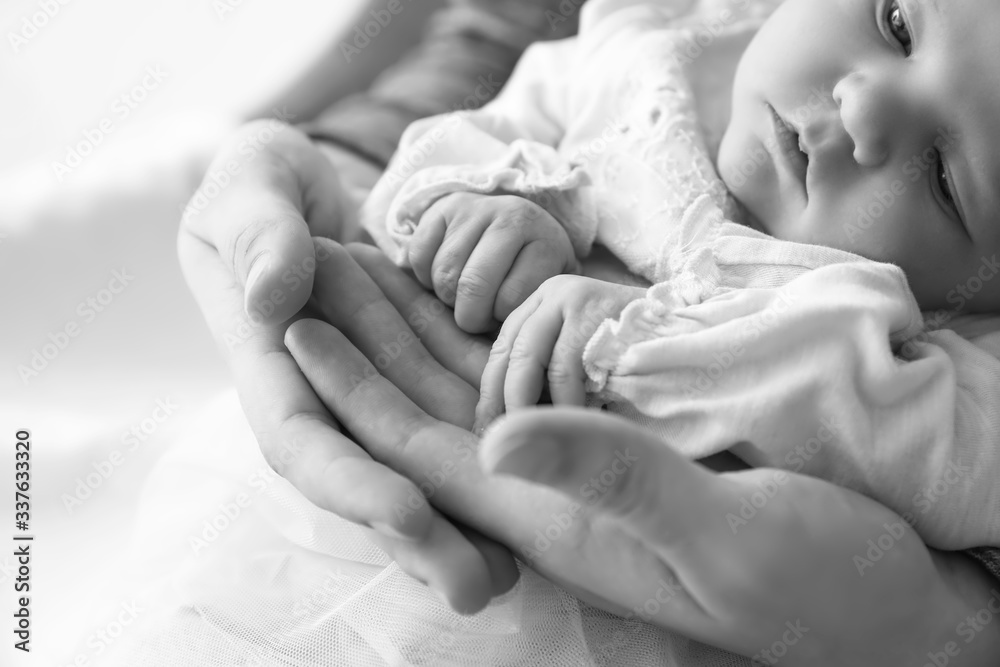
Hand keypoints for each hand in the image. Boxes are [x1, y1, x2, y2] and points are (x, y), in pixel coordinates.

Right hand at [177, 122, 516, 612]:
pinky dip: (492, 448)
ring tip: (514, 570)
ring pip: (418, 463)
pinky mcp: (419, 372)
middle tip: (477, 585)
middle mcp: (326, 397)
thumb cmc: (258, 181)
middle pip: (369, 478)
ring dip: (461, 516)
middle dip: (418, 536)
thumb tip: (273, 297)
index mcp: (271, 367)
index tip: (408, 516)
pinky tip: (542, 482)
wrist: (300, 184)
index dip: (352, 484)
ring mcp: (376, 391)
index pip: (306, 442)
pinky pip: (456, 412)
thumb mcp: (247, 190)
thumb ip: (254, 237)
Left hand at [286, 248, 999, 665]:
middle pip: (431, 411)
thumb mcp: (726, 539)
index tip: (290, 324)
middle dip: (367, 340)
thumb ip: (617, 481)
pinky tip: (460, 304)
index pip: (421, 454)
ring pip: (473, 391)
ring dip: (414, 331)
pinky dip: (486, 339)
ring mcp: (592, 467)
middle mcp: (556, 492)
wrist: (889, 597)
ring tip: (364, 269)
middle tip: (308, 269)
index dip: (352, 390)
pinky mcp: (633, 442)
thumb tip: (500, 438)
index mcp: (556, 522)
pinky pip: (535, 381)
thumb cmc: (822, 584)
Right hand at [407, 192, 579, 333]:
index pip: (511, 299)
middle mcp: (512, 218)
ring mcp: (475, 209)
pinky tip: (444, 278)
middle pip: (473, 286)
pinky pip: (419, 256)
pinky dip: (424, 277)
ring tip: (463, 297)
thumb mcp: (544, 294)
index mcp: (545, 243)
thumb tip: (516, 363)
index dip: (500, 319)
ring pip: (443, 274)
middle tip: (475, 320)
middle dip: (469, 316)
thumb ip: (533, 319)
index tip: (504, 318)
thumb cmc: (529, 274)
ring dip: (447, 297)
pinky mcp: (442, 208)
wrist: (513, 223)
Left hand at [475, 274, 643, 430]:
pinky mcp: (591, 306)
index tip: (487, 432)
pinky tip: (570, 428)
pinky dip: (562, 404)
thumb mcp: (582, 365)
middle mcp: (550, 293)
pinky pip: (562, 367)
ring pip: (527, 361)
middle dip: (500, 404)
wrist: (691, 336)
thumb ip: (546, 379)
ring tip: (533, 443)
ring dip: (525, 409)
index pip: (501, 351)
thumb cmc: (636, 361)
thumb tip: (498, 426)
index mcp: (541, 304)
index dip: (490, 394)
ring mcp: (570, 296)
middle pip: (507, 355)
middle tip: (499, 444)